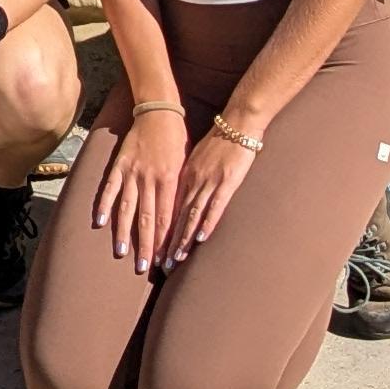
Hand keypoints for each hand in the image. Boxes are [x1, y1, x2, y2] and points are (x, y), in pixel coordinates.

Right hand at [88, 103, 185, 273]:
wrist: (158, 110)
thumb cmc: (176, 139)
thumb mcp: (184, 165)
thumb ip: (178, 190)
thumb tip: (177, 219)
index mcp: (169, 180)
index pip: (166, 218)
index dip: (164, 242)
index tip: (164, 261)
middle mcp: (149, 178)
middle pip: (148, 218)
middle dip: (146, 245)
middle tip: (144, 267)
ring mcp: (132, 171)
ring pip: (128, 207)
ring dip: (125, 232)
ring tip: (122, 253)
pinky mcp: (119, 163)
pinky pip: (110, 187)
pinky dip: (105, 204)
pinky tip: (100, 222)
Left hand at [165, 123, 257, 261]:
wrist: (236, 124)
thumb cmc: (217, 141)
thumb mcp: (195, 158)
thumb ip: (187, 177)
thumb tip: (180, 196)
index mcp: (183, 174)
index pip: (168, 208)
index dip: (160, 230)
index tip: (153, 249)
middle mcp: (191, 180)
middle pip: (176, 216)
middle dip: (167, 242)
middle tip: (159, 264)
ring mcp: (208, 181)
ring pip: (191, 215)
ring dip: (183, 239)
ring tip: (176, 259)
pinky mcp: (226, 182)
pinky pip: (214, 206)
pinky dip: (206, 223)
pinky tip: (201, 238)